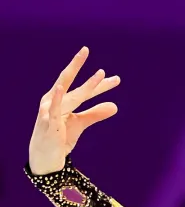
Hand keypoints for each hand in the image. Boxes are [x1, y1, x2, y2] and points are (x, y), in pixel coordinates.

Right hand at [29, 47, 120, 174]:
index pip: (83, 89)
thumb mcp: (80, 123)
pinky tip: (59, 88)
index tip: (116, 79)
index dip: (99, 84)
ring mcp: (49, 110)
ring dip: (87, 85)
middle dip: (77, 65)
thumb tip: (114, 106)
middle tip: (85, 49)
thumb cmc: (60, 137)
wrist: (45, 156)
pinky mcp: (48, 123)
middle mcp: (54, 100)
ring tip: (99, 74)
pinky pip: (53, 109)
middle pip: (71, 83)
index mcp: (62, 99)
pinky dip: (56, 99)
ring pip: (71, 95)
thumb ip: (95, 113)